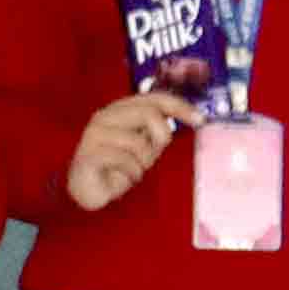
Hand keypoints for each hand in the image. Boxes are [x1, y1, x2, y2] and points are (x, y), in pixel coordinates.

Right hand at [65, 89, 191, 213]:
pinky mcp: (88, 155)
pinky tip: (124, 177)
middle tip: (155, 155)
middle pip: (148, 113)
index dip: (180, 106)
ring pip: (137, 141)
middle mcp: (104, 117)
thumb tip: (190, 116)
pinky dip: (131, 173)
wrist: (90, 191)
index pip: (154, 98)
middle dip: (160, 136)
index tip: (200, 120)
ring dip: (143, 162)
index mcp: (119, 110)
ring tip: (133, 170)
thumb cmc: (118, 167)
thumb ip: (158, 129)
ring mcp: (94, 135)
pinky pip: (124, 160)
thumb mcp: (146, 146)